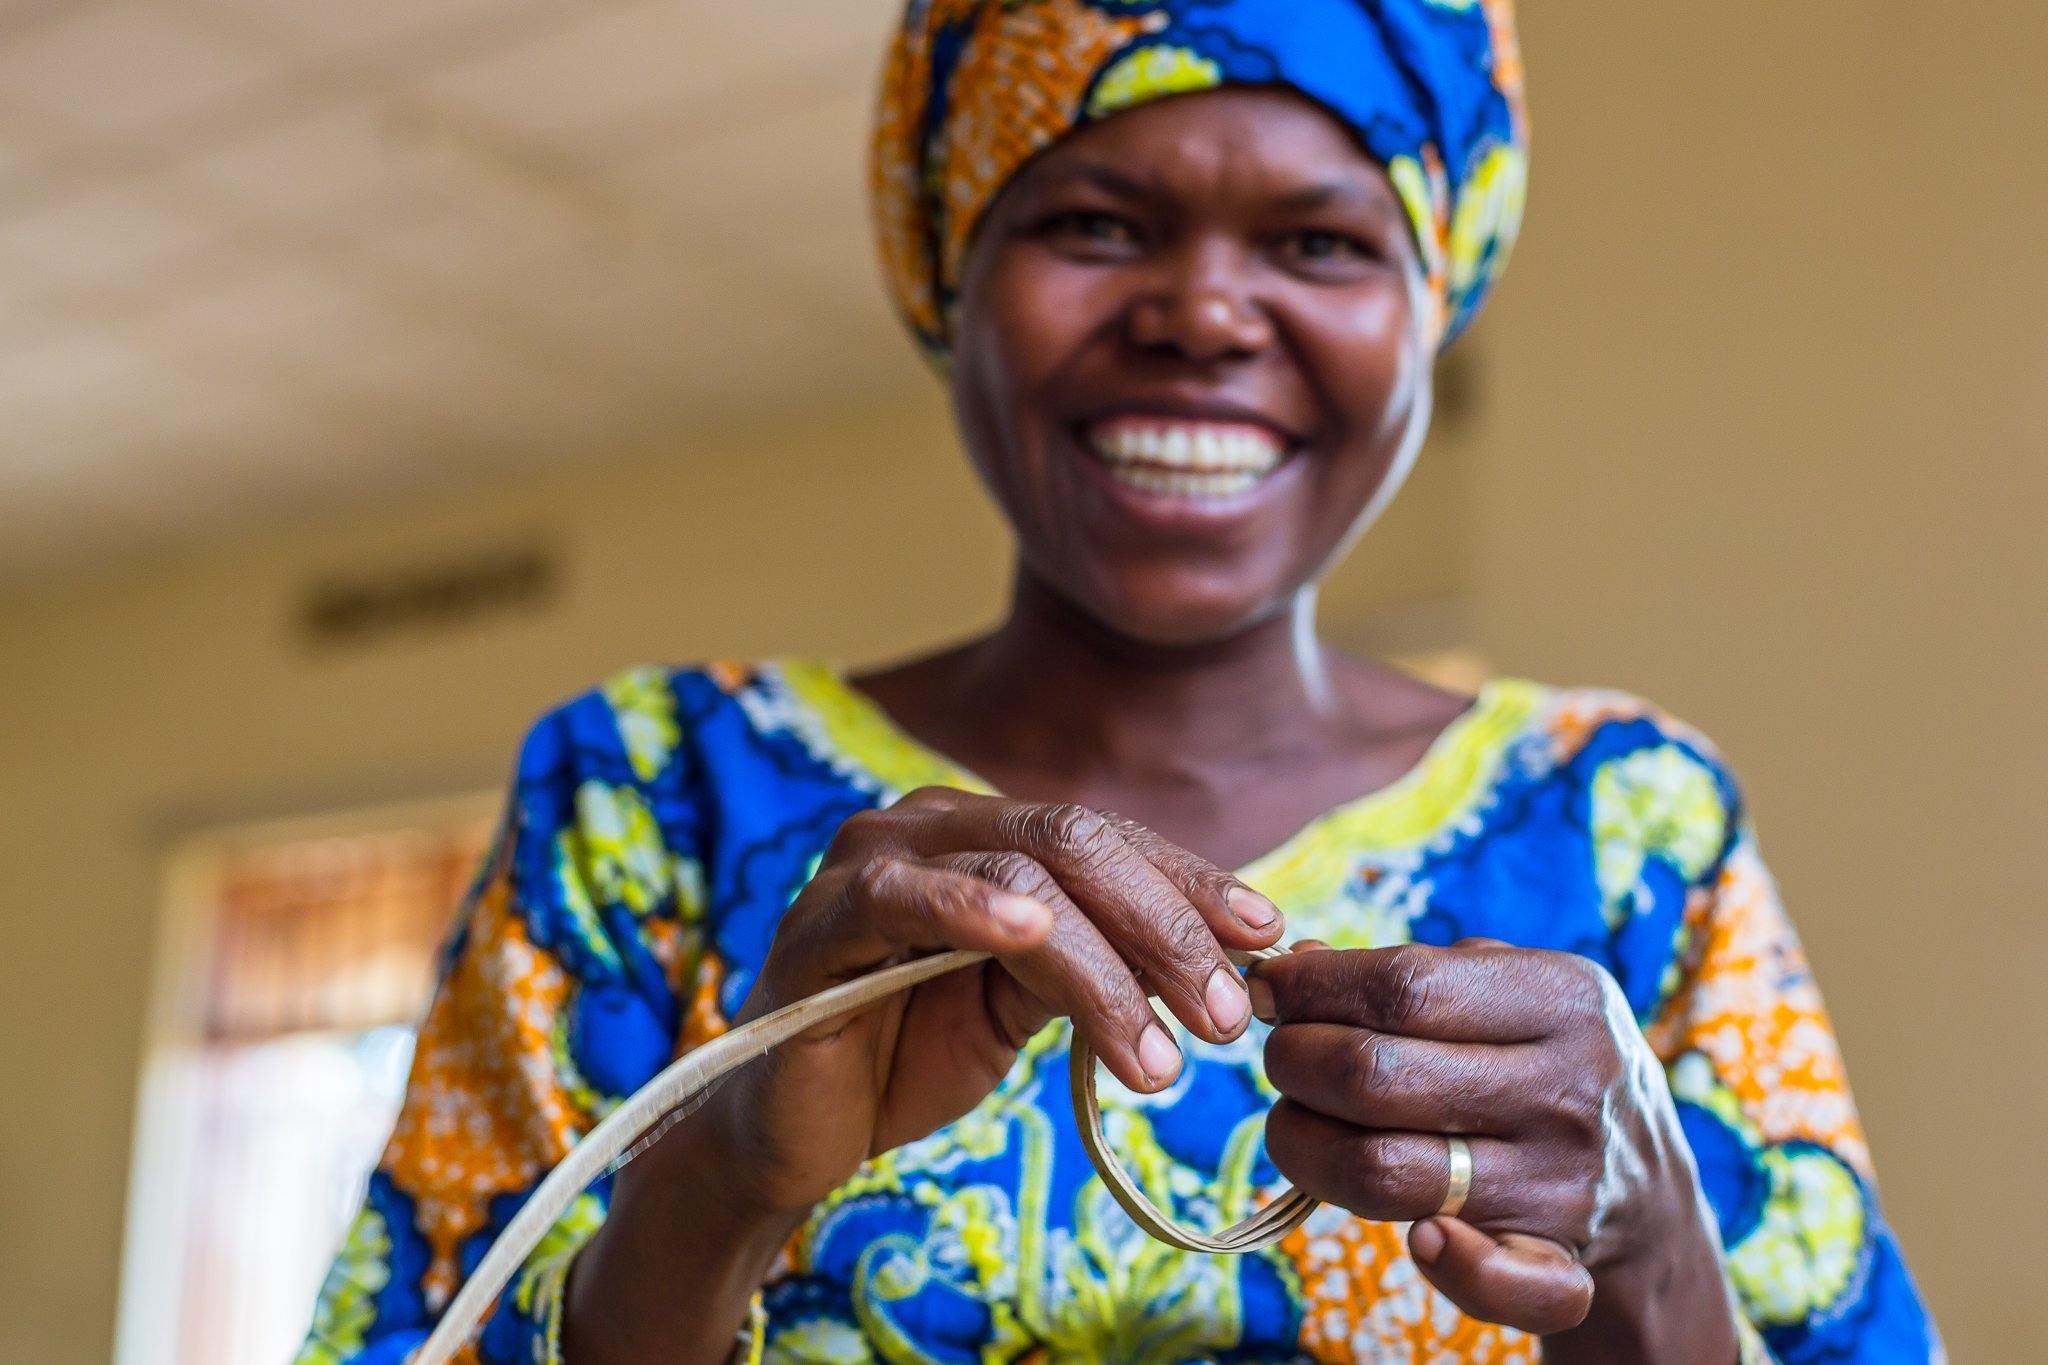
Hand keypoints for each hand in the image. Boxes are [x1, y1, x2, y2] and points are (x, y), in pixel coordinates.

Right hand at [675, 786, 1284, 1218]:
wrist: (795, 1130)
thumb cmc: (910, 1053)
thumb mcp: (1027, 1004)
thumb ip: (1098, 963)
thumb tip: (1226, 962)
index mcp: (987, 835)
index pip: (1110, 840)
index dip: (1193, 883)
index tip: (1270, 938)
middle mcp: (932, 826)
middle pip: (1079, 845)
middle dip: (1167, 931)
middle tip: (1229, 1019)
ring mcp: (872, 861)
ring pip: (1021, 876)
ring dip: (1105, 967)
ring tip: (1160, 1058)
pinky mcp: (822, 920)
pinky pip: (901, 895)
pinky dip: (972, 906)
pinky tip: (1033, 936)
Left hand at [1250, 941, 1733, 1344]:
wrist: (1650, 1189)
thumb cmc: (1544, 1062)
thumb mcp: (1513, 989)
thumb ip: (1413, 972)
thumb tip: (1296, 963)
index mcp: (1560, 998)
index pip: (1403, 985)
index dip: (1312, 987)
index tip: (1270, 991)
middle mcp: (1566, 1089)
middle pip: (1375, 1076)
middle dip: (1293, 1062)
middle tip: (1281, 1058)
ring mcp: (1563, 1183)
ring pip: (1387, 1173)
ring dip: (1306, 1146)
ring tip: (1297, 1122)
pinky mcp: (1560, 1265)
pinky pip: (1496, 1283)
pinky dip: (1446, 1267)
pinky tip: (1415, 1235)